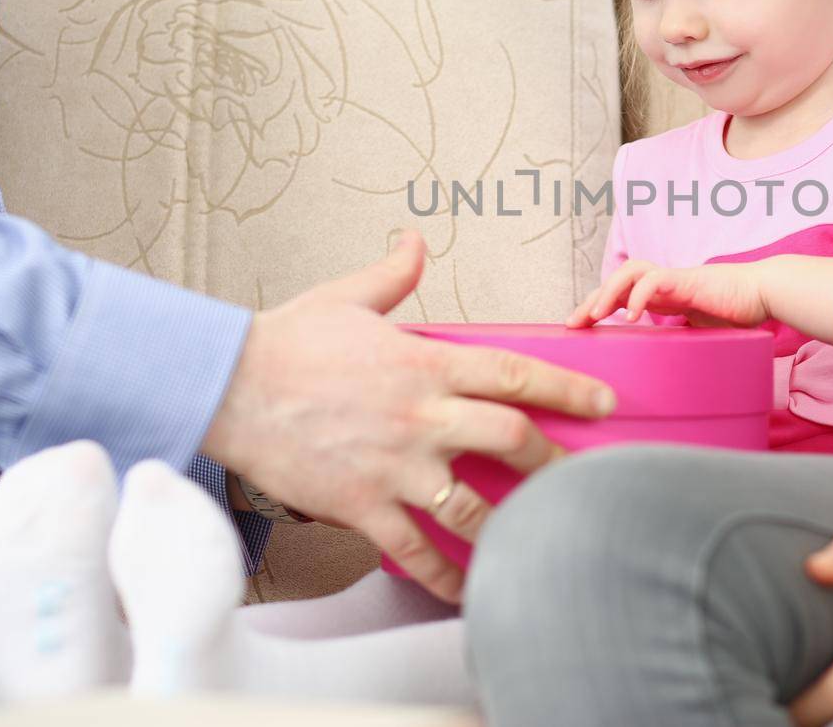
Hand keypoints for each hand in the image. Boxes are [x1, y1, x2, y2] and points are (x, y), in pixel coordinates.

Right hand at [201, 230, 617, 604]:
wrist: (227, 386)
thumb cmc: (286, 342)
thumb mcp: (346, 296)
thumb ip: (392, 275)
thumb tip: (414, 242)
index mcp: (425, 363)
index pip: (514, 374)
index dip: (568, 390)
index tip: (605, 404)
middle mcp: (420, 417)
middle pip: (511, 439)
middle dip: (553, 460)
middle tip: (580, 476)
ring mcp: (394, 466)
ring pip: (472, 507)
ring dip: (510, 525)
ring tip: (539, 539)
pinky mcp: (361, 505)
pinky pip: (414, 550)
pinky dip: (444, 576)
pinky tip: (468, 590)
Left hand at [564, 258, 771, 328]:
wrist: (765, 294)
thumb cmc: (738, 315)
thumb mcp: (701, 337)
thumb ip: (682, 347)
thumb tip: (669, 380)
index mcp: (664, 296)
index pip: (622, 294)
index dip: (599, 307)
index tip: (580, 328)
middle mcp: (664, 285)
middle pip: (617, 281)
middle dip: (592, 300)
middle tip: (573, 323)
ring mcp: (675, 279)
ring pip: (630, 271)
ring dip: (607, 291)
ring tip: (595, 315)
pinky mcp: (687, 280)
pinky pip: (654, 279)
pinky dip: (637, 294)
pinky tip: (630, 314)